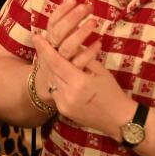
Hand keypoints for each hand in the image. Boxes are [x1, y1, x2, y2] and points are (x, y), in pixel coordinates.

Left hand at [33, 0, 131, 134]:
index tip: (36, 36)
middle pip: (50, 71)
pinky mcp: (63, 111)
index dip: (45, 49)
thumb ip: (84, 57)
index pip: (56, 62)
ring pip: (51, 81)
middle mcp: (68, 94)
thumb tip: (70, 45)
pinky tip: (55, 72)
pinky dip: (54, 80)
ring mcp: (63, 104)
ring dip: (48, 68)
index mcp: (79, 82)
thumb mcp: (100, 70)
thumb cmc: (112, 91)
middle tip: (39, 42)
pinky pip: (55, 92)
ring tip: (45, 55)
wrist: (118, 119)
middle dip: (44, 56)